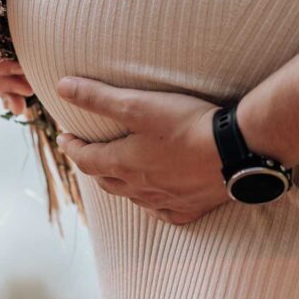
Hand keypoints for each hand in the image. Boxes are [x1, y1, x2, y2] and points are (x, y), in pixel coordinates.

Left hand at [55, 76, 229, 225]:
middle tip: (87, 153)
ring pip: (133, 196)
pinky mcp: (192, 207)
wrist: (237, 151)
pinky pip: (164, 211)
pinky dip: (153, 203)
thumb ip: (98, 97)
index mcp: (124, 164)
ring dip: (119, 183)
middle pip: (107, 180)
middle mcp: (141, 188)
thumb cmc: (186, 124)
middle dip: (93, 165)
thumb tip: (62, 87)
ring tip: (117, 171)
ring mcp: (167, 200)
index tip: (64, 138)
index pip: (86, 159)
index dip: (72, 147)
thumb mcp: (137, 104)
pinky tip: (156, 199)